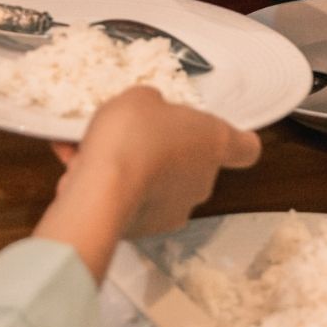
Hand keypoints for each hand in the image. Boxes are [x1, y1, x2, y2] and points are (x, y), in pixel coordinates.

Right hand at [35, 88, 261, 279]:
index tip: (222, 135)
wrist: (102, 188)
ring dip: (130, 169)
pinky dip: (108, 187)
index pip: (247, 147)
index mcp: (214, 143)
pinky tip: (79, 168)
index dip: (237, 140)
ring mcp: (175, 210)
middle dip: (162, 150)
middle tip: (132, 135)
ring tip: (92, 151)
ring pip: (155, 183)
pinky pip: (128, 200)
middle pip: (191, 163)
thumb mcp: (140, 98)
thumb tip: (149, 114)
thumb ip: (152, 105)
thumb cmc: (133, 135)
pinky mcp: (144, 229)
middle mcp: (202, 181)